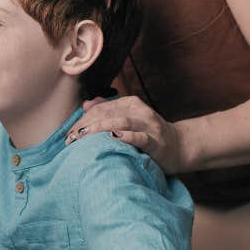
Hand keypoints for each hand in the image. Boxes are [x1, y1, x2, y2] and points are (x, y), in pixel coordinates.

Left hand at [67, 95, 192, 172]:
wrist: (180, 147)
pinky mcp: (156, 142)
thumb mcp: (129, 118)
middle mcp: (140, 111)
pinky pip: (139, 137)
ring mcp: (149, 126)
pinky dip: (126, 136)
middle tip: (71, 139)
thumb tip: (86, 105)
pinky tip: (113, 138)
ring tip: (84, 137)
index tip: (69, 134)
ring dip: (100, 128)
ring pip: (121, 121)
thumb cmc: (148, 134)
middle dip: (87, 125)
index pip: (101, 107)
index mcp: (131, 103)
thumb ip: (108, 110)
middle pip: (107, 113)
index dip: (83, 119)